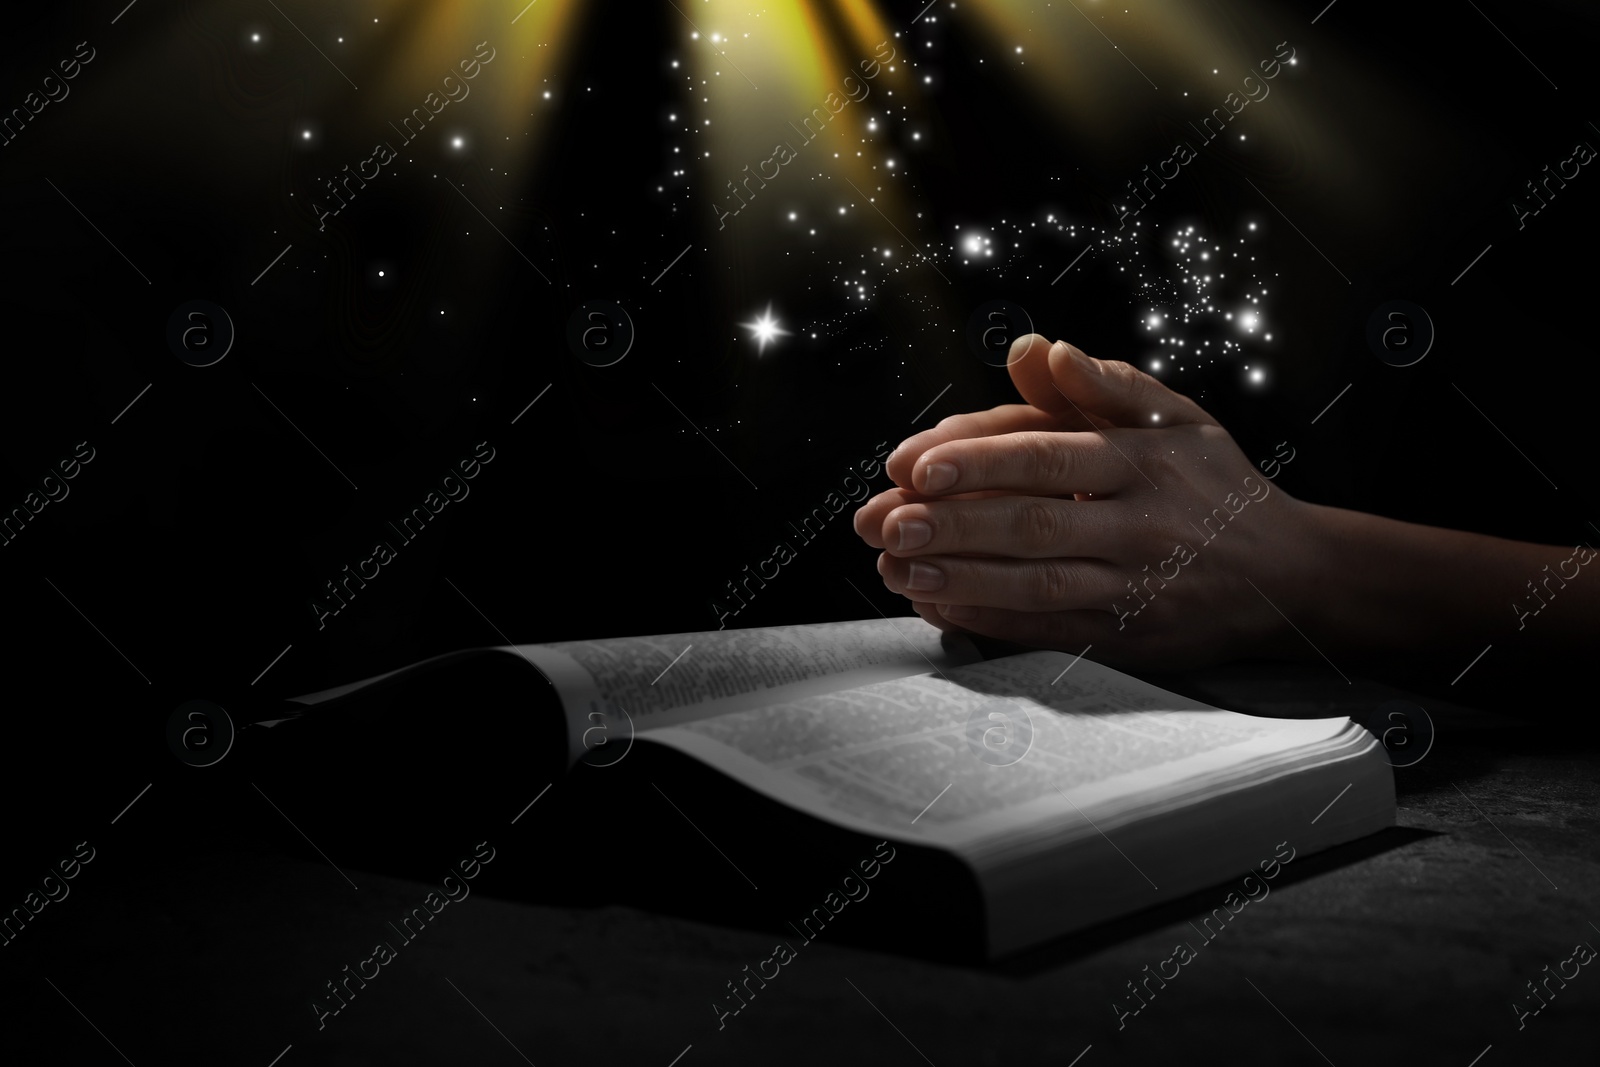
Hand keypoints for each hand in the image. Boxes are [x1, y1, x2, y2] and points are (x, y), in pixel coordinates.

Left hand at [853, 334, 1314, 669]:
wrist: (1289, 575)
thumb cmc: (1216, 486)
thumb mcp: (1176, 418)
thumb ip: (1100, 384)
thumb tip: (1035, 350)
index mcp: (1142, 459)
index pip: (1047, 455)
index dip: (976, 459)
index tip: (913, 462)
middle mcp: (1138, 523)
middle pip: (1032, 522)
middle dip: (951, 523)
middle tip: (883, 521)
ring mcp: (1133, 585)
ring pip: (1038, 582)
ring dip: (960, 577)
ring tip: (896, 569)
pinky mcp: (1128, 634)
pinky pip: (1051, 628)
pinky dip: (992, 619)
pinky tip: (940, 606)